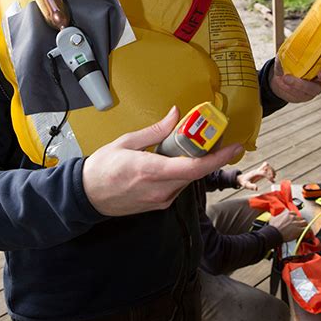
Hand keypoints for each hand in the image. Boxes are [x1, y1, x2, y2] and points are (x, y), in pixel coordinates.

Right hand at [82, 106, 243, 215]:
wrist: (87, 196)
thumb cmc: (102, 168)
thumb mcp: (127, 141)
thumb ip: (156, 130)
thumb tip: (175, 115)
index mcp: (151, 170)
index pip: (194, 167)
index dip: (218, 158)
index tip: (233, 147)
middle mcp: (160, 189)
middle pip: (196, 172)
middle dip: (208, 155)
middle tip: (214, 138)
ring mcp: (160, 200)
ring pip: (187, 179)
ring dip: (193, 163)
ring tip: (188, 146)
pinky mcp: (159, 204)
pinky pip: (178, 186)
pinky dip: (181, 172)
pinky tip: (173, 161)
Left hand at [237, 161, 275, 190]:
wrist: (241, 179)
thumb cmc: (244, 182)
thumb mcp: (246, 185)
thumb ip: (251, 186)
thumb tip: (257, 188)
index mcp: (255, 173)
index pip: (263, 172)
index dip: (269, 176)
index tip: (273, 181)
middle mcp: (257, 170)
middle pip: (266, 165)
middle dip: (271, 170)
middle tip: (274, 177)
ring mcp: (259, 170)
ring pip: (267, 165)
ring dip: (272, 170)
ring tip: (274, 177)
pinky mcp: (260, 172)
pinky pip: (266, 168)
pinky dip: (270, 171)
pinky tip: (272, 178)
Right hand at [268, 209, 306, 241]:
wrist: (275, 233)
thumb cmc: (273, 227)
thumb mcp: (274, 218)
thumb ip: (277, 216)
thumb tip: (275, 217)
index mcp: (288, 214)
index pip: (294, 213)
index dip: (295, 217)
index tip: (295, 219)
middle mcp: (293, 218)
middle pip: (300, 218)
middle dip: (300, 221)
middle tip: (300, 224)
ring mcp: (297, 223)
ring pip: (305, 222)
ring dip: (305, 225)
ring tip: (305, 227)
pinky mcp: (299, 230)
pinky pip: (306, 229)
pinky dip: (308, 230)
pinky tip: (308, 232)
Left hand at [269, 52, 320, 102]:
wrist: (279, 77)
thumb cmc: (288, 61)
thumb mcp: (289, 51)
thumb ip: (293, 49)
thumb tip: (292, 47)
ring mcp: (316, 86)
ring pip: (315, 89)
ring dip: (300, 84)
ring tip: (286, 78)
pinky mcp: (307, 95)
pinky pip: (302, 94)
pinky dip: (291, 88)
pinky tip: (282, 83)